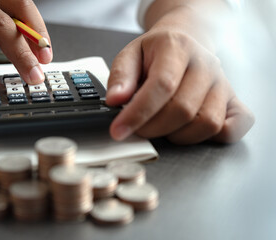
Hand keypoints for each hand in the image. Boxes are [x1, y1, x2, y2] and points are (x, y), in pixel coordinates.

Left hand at [106, 27, 253, 143]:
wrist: (186, 40)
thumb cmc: (156, 52)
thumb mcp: (131, 55)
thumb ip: (120, 76)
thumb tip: (115, 100)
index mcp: (177, 48)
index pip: (161, 85)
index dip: (138, 113)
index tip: (118, 131)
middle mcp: (205, 65)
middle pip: (183, 109)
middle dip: (153, 128)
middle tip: (137, 128)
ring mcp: (223, 84)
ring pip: (207, 123)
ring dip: (178, 135)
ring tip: (162, 126)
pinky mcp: (233, 100)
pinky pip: (234, 128)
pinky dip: (214, 137)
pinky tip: (191, 130)